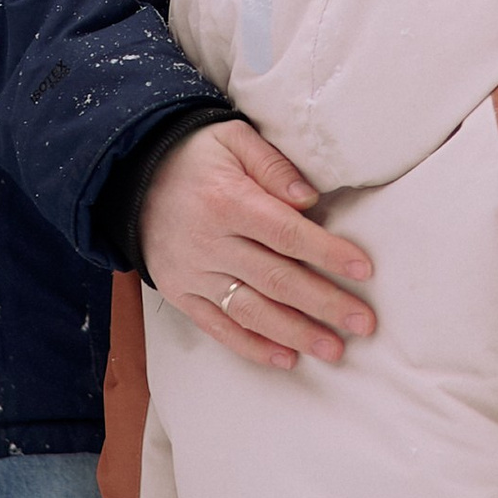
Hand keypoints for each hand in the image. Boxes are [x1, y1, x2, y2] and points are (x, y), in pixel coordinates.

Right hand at [138, 118, 374, 368]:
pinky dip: (253, 346)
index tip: (363, 270)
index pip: (286, 233)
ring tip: (333, 349)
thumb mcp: (232, 138)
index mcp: (227, 201)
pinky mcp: (182, 294)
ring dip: (295, 333)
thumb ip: (272, 164)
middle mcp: (210, 243)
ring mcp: (194, 273)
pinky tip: (286, 358)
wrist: (133, 177)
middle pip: (276, 279)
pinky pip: (219, 327)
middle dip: (324, 304)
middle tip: (363, 324)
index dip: (327, 253)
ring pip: (251, 311)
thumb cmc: (195, 156)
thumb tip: (308, 199)